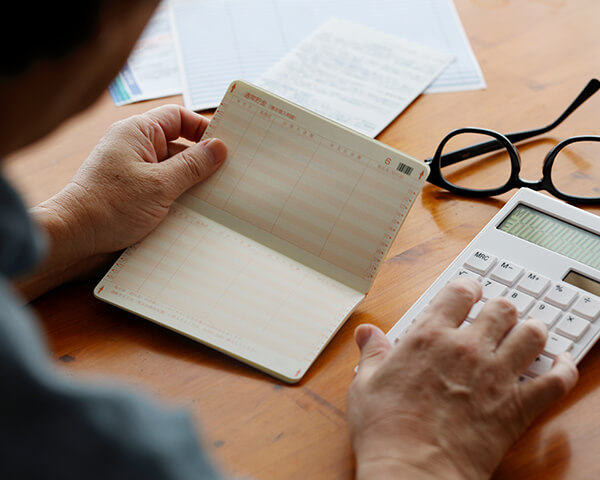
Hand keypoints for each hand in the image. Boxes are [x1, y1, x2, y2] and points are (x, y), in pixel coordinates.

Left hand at [23, 105, 225, 298]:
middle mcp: (134, 148)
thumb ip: (192, 165)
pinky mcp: (133, 193)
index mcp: (137, 133)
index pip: (178, 117)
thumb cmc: (108, 207)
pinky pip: (164, 188)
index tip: (225, 146)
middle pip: (179, 145)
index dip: (202, 128)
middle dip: (201, 162)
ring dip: (191, 184)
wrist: (74, 238)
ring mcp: (133, 171)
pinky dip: (179, 197)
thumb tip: (218, 148)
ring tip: (214, 198)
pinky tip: (195, 212)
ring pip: (173, 170)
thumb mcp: (160, 185)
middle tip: (227, 176)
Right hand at [348, 278, 577, 479]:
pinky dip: (563, 370)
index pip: (459, 292)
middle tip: (498, 316)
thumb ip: (373, 352)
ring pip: (532, 335)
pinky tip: (559, 365)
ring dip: (531, 331)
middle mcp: (467, 348)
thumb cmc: (386, 430)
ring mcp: (496, 376)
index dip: (468, 287)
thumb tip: (366, 333)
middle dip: (501, 308)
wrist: (414, 471)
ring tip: (526, 334)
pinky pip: (555, 381)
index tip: (469, 292)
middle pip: (502, 308)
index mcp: (429, 336)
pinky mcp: (516, 407)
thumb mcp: (367, 384)